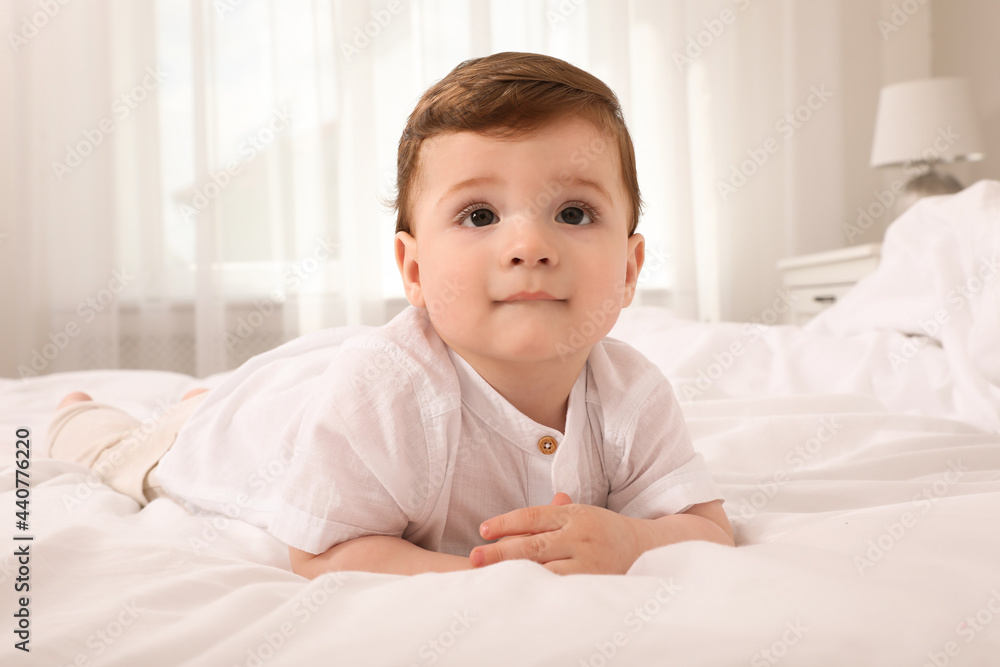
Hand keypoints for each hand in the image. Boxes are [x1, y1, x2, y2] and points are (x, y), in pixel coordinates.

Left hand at [469, 493, 644, 574]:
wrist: (648, 549)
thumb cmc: (608, 532)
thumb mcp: (585, 514)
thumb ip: (560, 510)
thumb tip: (548, 497)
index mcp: (574, 514)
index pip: (533, 516)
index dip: (505, 522)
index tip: (482, 530)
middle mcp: (580, 536)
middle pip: (532, 544)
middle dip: (501, 551)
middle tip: (474, 558)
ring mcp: (587, 561)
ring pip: (544, 568)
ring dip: (515, 574)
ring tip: (490, 579)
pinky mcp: (594, 582)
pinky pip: (561, 588)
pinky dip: (540, 590)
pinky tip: (522, 593)